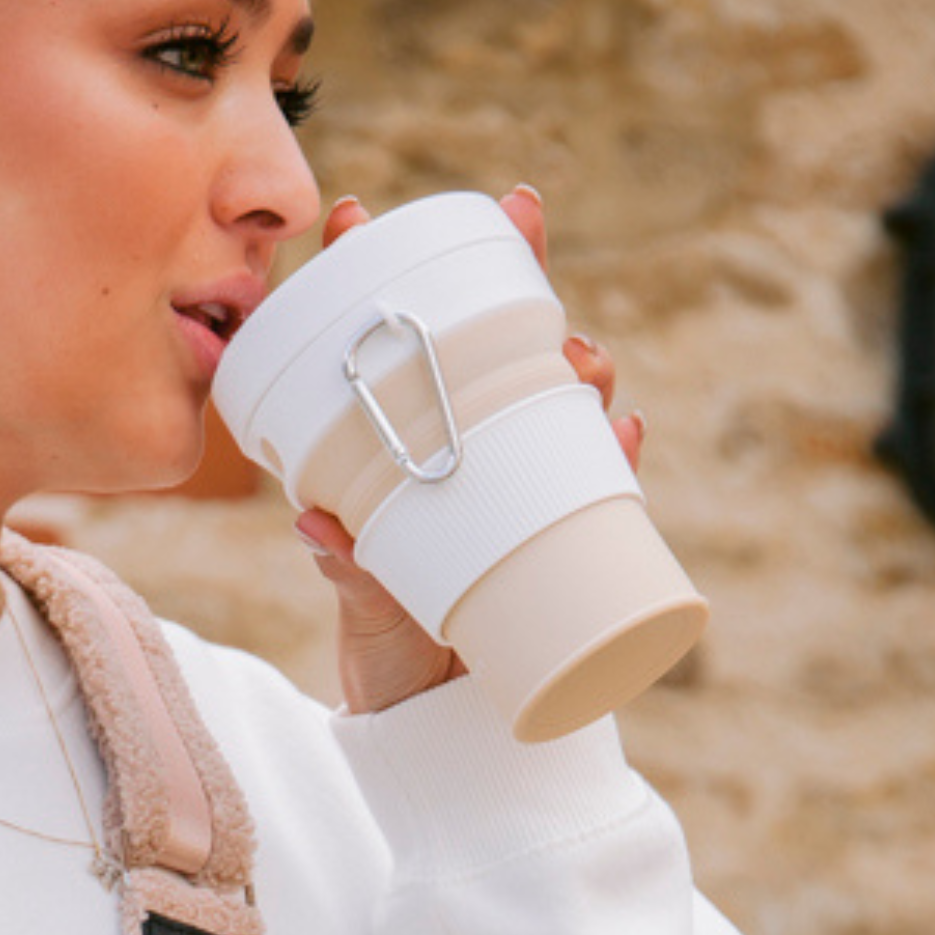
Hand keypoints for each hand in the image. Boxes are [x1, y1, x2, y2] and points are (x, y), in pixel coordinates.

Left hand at [297, 188, 645, 713]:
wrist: (435, 717)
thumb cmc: (388, 644)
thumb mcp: (362, 600)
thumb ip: (347, 567)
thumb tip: (313, 523)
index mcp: (416, 457)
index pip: (406, 356)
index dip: (385, 281)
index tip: (361, 217)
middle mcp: (474, 457)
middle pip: (504, 355)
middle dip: (523, 297)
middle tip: (530, 265)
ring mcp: (518, 490)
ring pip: (559, 405)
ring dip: (578, 370)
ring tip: (580, 361)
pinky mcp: (557, 535)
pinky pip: (596, 488)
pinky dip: (611, 459)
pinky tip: (621, 436)